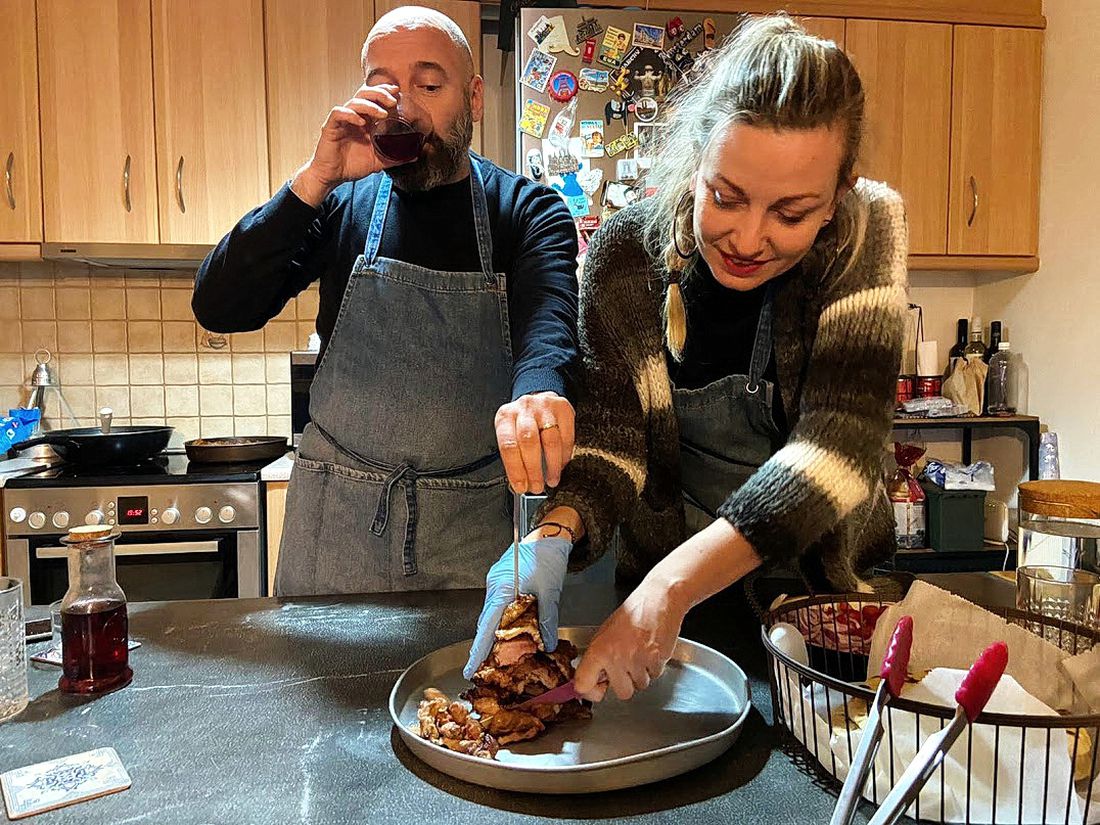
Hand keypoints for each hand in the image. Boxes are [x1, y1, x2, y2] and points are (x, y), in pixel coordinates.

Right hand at [291, 83, 400, 205]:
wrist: (333, 176)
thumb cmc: (352, 165)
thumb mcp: (378, 161)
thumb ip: (395, 157)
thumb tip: (415, 156)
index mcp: (364, 120)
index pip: (373, 98)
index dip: (384, 91)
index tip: (397, 92)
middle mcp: (353, 116)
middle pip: (364, 94)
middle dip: (379, 94)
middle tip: (392, 101)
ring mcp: (342, 120)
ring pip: (354, 102)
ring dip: (369, 105)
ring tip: (382, 113)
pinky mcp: (330, 127)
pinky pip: (338, 113)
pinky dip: (350, 114)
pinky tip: (360, 121)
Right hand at [463, 537, 570, 679]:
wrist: (549, 535)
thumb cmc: (547, 556)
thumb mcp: (550, 592)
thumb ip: (547, 620)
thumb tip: (546, 643)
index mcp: (502, 588)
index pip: (486, 627)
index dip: (478, 650)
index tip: (470, 668)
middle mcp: (494, 586)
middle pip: (486, 623)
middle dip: (484, 647)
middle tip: (484, 668)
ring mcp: (496, 582)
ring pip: (492, 615)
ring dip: (494, 634)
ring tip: (498, 656)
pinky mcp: (502, 581)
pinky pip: (498, 606)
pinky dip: (502, 621)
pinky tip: (510, 632)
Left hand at [495, 392, 574, 492]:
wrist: (538, 398)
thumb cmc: (521, 422)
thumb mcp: (510, 433)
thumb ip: (513, 456)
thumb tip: (521, 483)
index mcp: (505, 417)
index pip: (508, 445)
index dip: (515, 469)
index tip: (521, 486)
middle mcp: (524, 409)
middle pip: (529, 442)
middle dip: (534, 469)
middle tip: (537, 486)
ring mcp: (545, 407)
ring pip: (551, 440)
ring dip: (552, 466)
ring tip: (552, 480)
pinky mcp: (563, 409)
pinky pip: (566, 437)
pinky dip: (564, 456)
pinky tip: (561, 466)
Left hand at [573, 577, 687, 701]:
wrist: (658, 599)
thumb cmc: (633, 613)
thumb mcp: (605, 632)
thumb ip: (598, 658)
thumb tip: (595, 681)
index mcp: (599, 650)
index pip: (583, 684)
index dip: (590, 692)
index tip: (594, 690)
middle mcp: (616, 658)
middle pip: (622, 693)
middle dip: (626, 682)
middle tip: (627, 664)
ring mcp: (637, 660)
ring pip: (640, 685)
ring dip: (642, 673)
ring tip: (641, 651)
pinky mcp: (657, 660)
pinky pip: (655, 676)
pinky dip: (655, 666)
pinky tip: (652, 649)